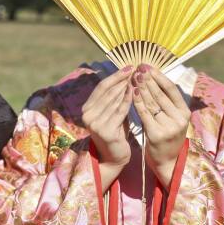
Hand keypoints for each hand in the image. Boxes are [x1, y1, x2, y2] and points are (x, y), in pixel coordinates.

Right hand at [81, 66, 133, 190]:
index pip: (101, 87)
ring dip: (126, 87)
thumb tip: (125, 77)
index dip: (115, 76)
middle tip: (134, 69)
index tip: (128, 67)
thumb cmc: (115, 133)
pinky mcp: (105, 131)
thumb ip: (114, 99)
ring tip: (137, 78)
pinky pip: (119, 112)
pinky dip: (128, 100)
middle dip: (121, 79)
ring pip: (114, 100)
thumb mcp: (112, 113)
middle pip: (107, 92)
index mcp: (87, 109)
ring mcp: (95, 123)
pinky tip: (135, 92)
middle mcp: (88, 115)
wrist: (113, 157)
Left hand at [131, 64, 190, 187]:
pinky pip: (145, 114)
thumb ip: (166, 101)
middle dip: (148, 79)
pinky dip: (137, 101)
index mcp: (184, 111)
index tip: (147, 66)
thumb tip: (152, 77)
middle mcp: (179, 118)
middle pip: (161, 94)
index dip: (158, 76)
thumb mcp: (172, 118)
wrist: (168, 161)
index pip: (171, 89)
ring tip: (133, 76)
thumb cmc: (167, 135)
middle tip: (138, 68)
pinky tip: (132, 92)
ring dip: (141, 87)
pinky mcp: (157, 134)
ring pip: (152, 102)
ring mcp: (169, 127)